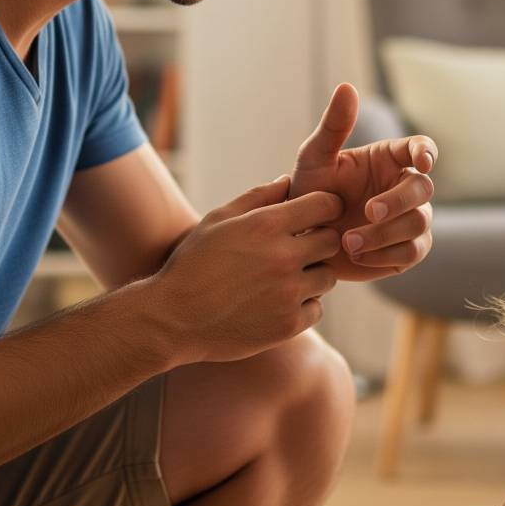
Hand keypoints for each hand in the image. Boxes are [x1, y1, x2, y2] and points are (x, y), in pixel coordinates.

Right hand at [153, 176, 342, 364]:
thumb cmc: (194, 263)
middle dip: (319, 241)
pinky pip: (316, 309)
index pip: (326, 205)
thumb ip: (258, 196)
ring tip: (284, 279)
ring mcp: (288, 293)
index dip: (325, 207)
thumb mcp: (218, 219)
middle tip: (299, 250)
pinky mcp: (288, 324)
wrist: (172, 320)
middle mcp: (283, 257)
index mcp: (267, 225)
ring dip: (312, 276)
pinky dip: (303, 307)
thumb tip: (289, 181)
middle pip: (332, 241)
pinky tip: (278, 304)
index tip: (315, 216)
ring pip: (327, 277)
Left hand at [289, 83, 435, 281]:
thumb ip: (333, 125)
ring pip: (419, 224)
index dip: (427, 153)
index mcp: (389, 158)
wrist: (300, 237)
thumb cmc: (309, 190)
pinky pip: (411, 253)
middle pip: (423, 189)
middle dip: (398, 201)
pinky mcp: (404, 251)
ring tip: (347, 242)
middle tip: (367, 212)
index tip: (421, 162)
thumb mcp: (315, 157)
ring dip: (385, 234)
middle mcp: (404, 186)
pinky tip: (356, 255)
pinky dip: (385, 255)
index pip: (421, 147)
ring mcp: (408, 220)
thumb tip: (346, 87)